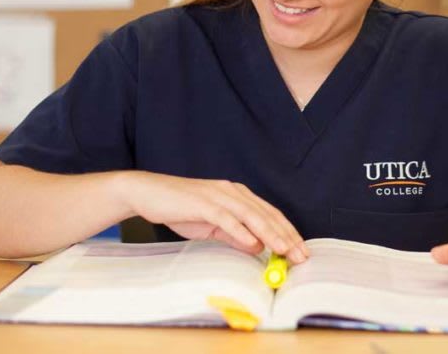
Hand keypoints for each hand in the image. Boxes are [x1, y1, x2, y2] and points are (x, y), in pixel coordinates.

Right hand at [118, 171, 308, 263]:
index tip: (300, 250)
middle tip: (301, 255)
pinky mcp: (203, 203)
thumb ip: (234, 235)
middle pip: (266, 214)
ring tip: (285, 250)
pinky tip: (253, 243)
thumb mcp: (212, 226)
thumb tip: (257, 247)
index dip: (287, 231)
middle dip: (286, 236)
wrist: (147, 193)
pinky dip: (241, 231)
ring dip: (271, 234)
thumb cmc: (180, 209)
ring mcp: (218, 196)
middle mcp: (232, 191)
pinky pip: (226, 218)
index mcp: (237, 195)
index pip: (269, 214)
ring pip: (251, 215)